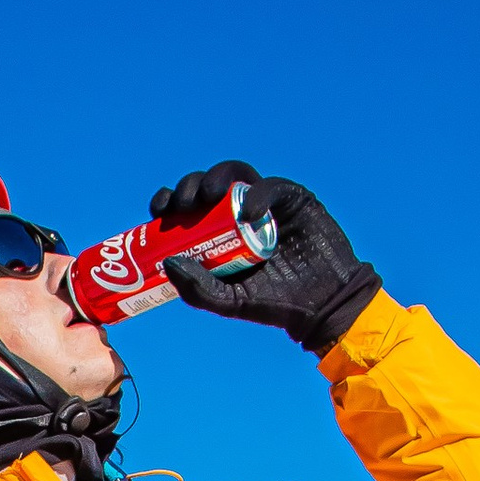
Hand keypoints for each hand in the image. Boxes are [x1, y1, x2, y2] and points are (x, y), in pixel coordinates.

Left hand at [150, 164, 380, 353]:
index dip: (169, 201)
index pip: (187, 206)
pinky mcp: (293, 198)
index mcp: (218, 230)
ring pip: (236, 174)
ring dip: (217, 177)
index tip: (158, 210)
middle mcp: (238, 210)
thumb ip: (197, 289)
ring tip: (209, 194)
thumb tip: (166, 262)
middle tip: (183, 204)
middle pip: (207, 185)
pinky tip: (248, 212)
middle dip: (189, 186)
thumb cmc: (274, 303)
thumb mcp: (228, 301)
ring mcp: (266, 202)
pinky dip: (258, 194)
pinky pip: (271, 186)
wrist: (321, 306)